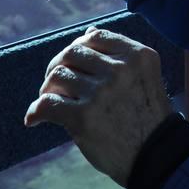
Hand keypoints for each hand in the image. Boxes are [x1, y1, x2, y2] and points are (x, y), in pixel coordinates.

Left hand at [25, 27, 173, 185]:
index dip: (79, 47)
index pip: (95, 36)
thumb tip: (88, 32)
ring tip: (50, 102)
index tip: (74, 64)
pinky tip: (35, 120)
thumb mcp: (144, 77)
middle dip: (58, 66)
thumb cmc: (147, 117)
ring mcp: (101, 92)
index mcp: (138, 56)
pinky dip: (35, 112)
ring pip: (57, 75)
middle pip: (72, 53)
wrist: (154, 157)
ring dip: (47, 89)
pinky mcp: (82, 117)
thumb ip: (120, 56)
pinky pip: (46, 104)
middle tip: (55, 84)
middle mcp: (120, 69)